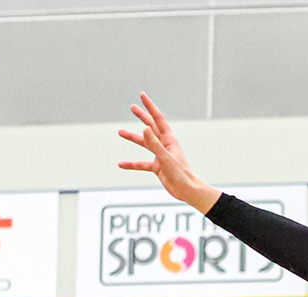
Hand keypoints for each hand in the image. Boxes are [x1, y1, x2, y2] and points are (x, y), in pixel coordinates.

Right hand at [118, 92, 220, 211]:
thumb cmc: (181, 174)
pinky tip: (121, 164)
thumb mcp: (165, 157)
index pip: (158, 119)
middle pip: (151, 127)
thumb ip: (154, 144)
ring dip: (133, 138)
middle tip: (132, 107)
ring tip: (120, 132)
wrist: (187, 191)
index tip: (142, 95)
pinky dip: (132, 164)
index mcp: (169, 140)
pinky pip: (142, 164)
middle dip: (142, 116)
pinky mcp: (158, 167)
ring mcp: (161, 156)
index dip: (150, 106)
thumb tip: (145, 128)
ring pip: (145, 144)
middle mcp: (165, 145)